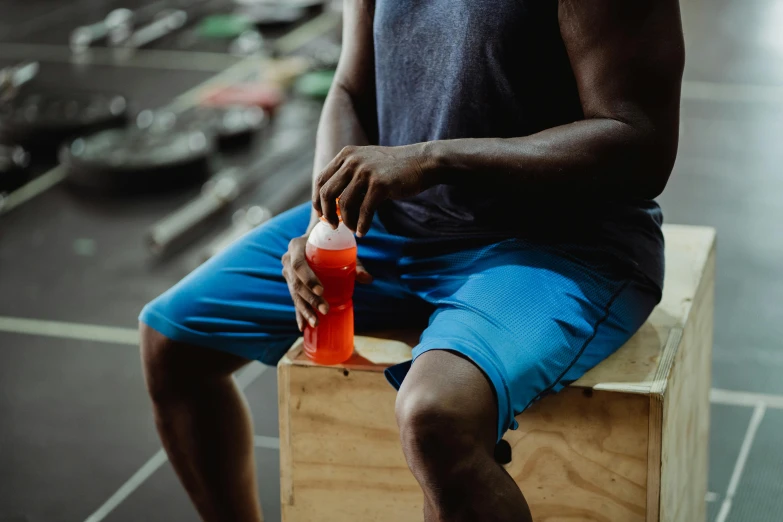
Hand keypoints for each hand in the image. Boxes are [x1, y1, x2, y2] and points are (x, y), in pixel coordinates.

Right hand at [282, 235, 372, 330]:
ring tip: (316, 323)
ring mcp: (288, 273)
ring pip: (294, 294)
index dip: (308, 279)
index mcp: (297, 247)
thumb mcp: (342, 249)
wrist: (316, 239)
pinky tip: (303, 327)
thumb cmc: (331, 243)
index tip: (321, 291)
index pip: (299, 264)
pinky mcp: (290, 283)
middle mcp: (288, 260)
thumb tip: (369, 279)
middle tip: (325, 310)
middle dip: (310, 299)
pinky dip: (299, 314)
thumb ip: (355, 264)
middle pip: (297, 283)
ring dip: (305, 310)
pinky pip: (294, 299)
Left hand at [313, 144, 433, 235]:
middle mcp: (352, 161)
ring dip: (347, 222)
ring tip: (353, 229)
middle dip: (328, 214)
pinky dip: (362, 225)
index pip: (321, 180)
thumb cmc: (393, 168)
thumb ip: (348, 176)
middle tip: (334, 226)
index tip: (322, 214)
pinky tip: (363, 232)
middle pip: (328, 193)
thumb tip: (331, 204)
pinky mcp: (380, 184)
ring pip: (345, 204)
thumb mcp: (366, 163)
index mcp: (346, 155)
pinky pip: (365, 211)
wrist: (422, 162)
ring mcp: (366, 172)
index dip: (318, 200)